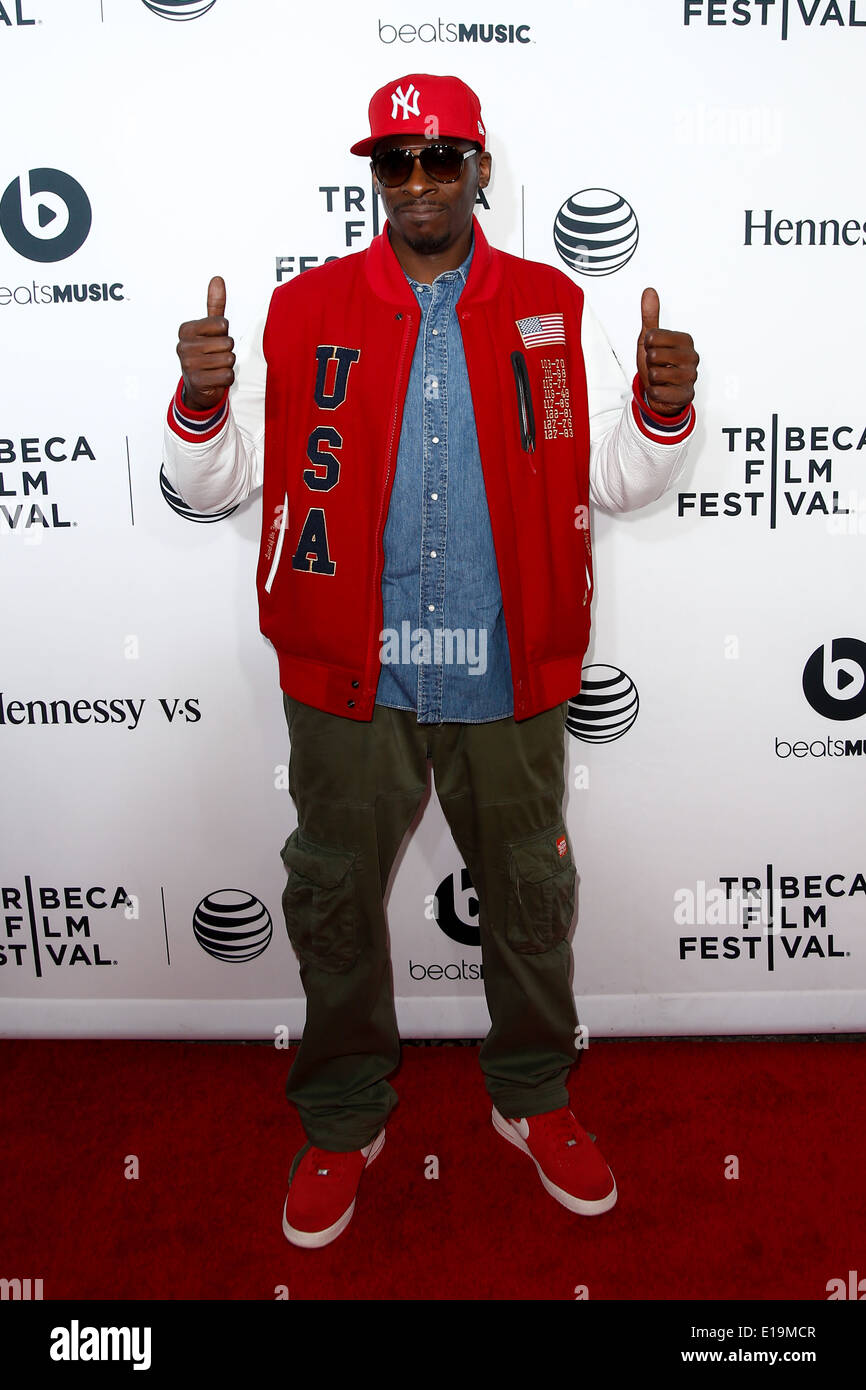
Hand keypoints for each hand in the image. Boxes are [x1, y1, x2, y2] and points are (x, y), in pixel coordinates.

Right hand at [176, 276, 234, 411]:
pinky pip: (227, 376)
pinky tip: (215, 379)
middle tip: (214, 357)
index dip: (224, 334)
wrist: (198, 387)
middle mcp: (184, 345)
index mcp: (186, 329)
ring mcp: (189, 364)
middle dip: (227, 351)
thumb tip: (217, 280)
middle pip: (228, 343)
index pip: (223, 324)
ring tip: (215, 368)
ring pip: (229, 359)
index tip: (213, 341)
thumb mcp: (210, 329)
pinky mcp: (197, 381)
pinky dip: (226, 379)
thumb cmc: (206, 354)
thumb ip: (215, 305)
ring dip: (227, 366)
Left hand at [636, 287, 698, 416]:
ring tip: (661, 377)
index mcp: (685, 340)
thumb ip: (649, 316)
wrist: (661, 392)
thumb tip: (649, 292)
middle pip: (654, 356)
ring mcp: (691, 377)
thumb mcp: (650, 339)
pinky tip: (663, 389)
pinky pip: (658, 392)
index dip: (647, 346)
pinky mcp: (686, 395)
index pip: (653, 337)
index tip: (654, 349)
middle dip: (650, 363)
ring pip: (655, 375)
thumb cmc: (657, 364)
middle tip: (657, 365)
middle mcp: (692, 357)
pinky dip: (655, 392)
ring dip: (652, 378)